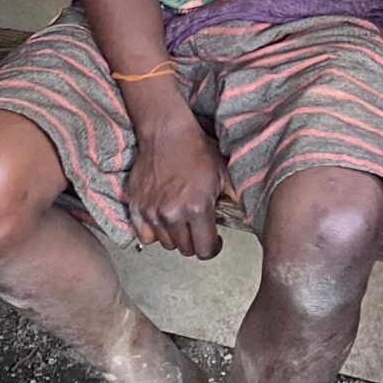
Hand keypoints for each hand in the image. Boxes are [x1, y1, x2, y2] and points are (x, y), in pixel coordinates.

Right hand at [126, 105, 226, 258]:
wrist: (166, 132)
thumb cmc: (196, 150)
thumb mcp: (222, 174)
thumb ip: (232, 199)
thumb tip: (245, 215)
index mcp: (197, 208)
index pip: (204, 250)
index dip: (212, 248)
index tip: (213, 241)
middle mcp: (172, 213)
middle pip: (185, 249)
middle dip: (195, 241)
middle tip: (197, 227)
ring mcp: (152, 211)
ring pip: (166, 243)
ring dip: (175, 236)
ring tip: (181, 219)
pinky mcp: (136, 206)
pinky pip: (145, 235)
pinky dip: (154, 232)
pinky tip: (163, 220)